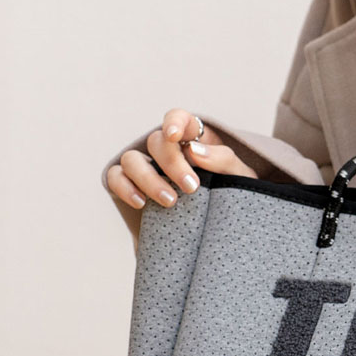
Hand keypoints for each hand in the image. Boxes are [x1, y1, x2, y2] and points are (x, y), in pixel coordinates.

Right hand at [106, 108, 258, 210]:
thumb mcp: (239, 179)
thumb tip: (194, 150)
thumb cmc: (232, 200)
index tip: (175, 137)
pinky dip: (125, 187)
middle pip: (156, 142)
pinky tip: (141, 203)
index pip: (178, 119)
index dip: (174, 122)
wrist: (215, 236)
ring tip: (170, 201)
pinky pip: (115, 178)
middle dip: (172, 163)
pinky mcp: (129, 187)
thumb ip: (224, 161)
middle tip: (192, 186)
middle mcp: (165, 151)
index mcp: (193, 140)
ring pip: (131, 159)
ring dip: (149, 178)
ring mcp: (145, 168)